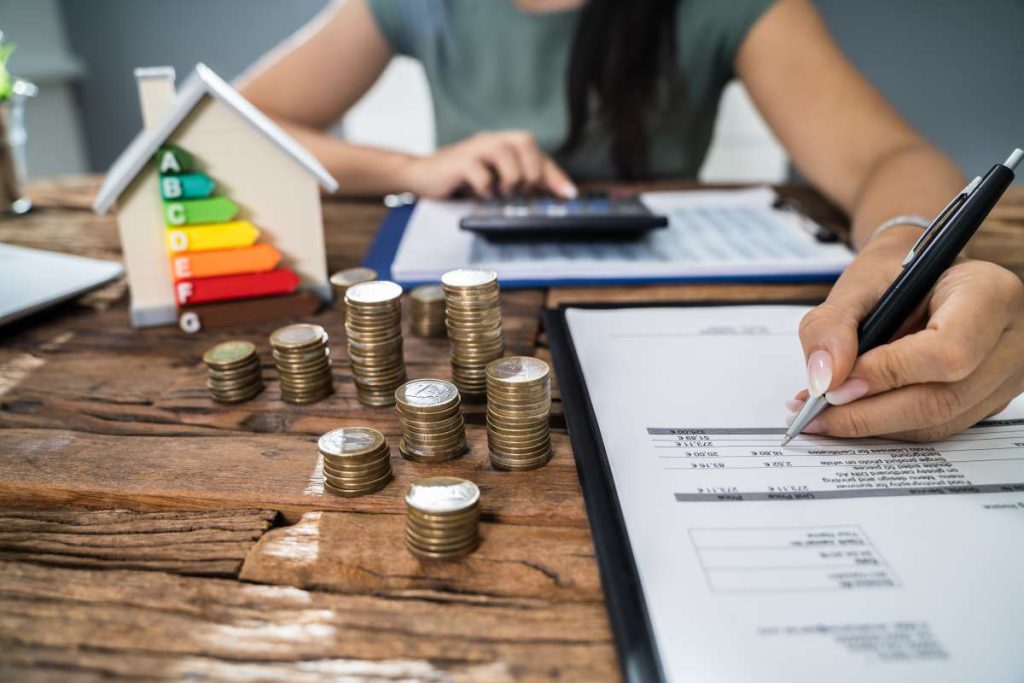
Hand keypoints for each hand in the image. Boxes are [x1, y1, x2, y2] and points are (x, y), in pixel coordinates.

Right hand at [397, 130, 576, 198]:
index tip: (569, 195)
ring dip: (511, 178)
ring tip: (503, 193)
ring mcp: (475, 149)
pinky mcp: (458, 161)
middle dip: (532, 170)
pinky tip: (483, 195)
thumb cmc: (461, 179)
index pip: (538, 154)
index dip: (555, 174)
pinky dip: (486, 187)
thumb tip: (548, 195)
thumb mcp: (493, 180)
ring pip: (505, 152)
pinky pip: (480, 171)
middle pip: (525, 141)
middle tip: (525, 192)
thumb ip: (518, 182)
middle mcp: (492, 141)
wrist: (421, 175)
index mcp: (504, 144)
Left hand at [791, 227, 1023, 440]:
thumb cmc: (895, 274)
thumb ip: (832, 325)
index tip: (835, 385)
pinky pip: (936, 427)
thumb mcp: (858, 283)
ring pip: (938, 422)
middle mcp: (1010, 339)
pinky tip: (849, 414)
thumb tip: (825, 380)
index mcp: (989, 293)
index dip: (888, 374)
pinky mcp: (987, 401)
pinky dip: (887, 427)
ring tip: (822, 416)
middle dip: (870, 413)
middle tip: (815, 413)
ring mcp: (1004, 376)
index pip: (948, 350)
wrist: (923, 278)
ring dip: (872, 426)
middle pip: (943, 398)